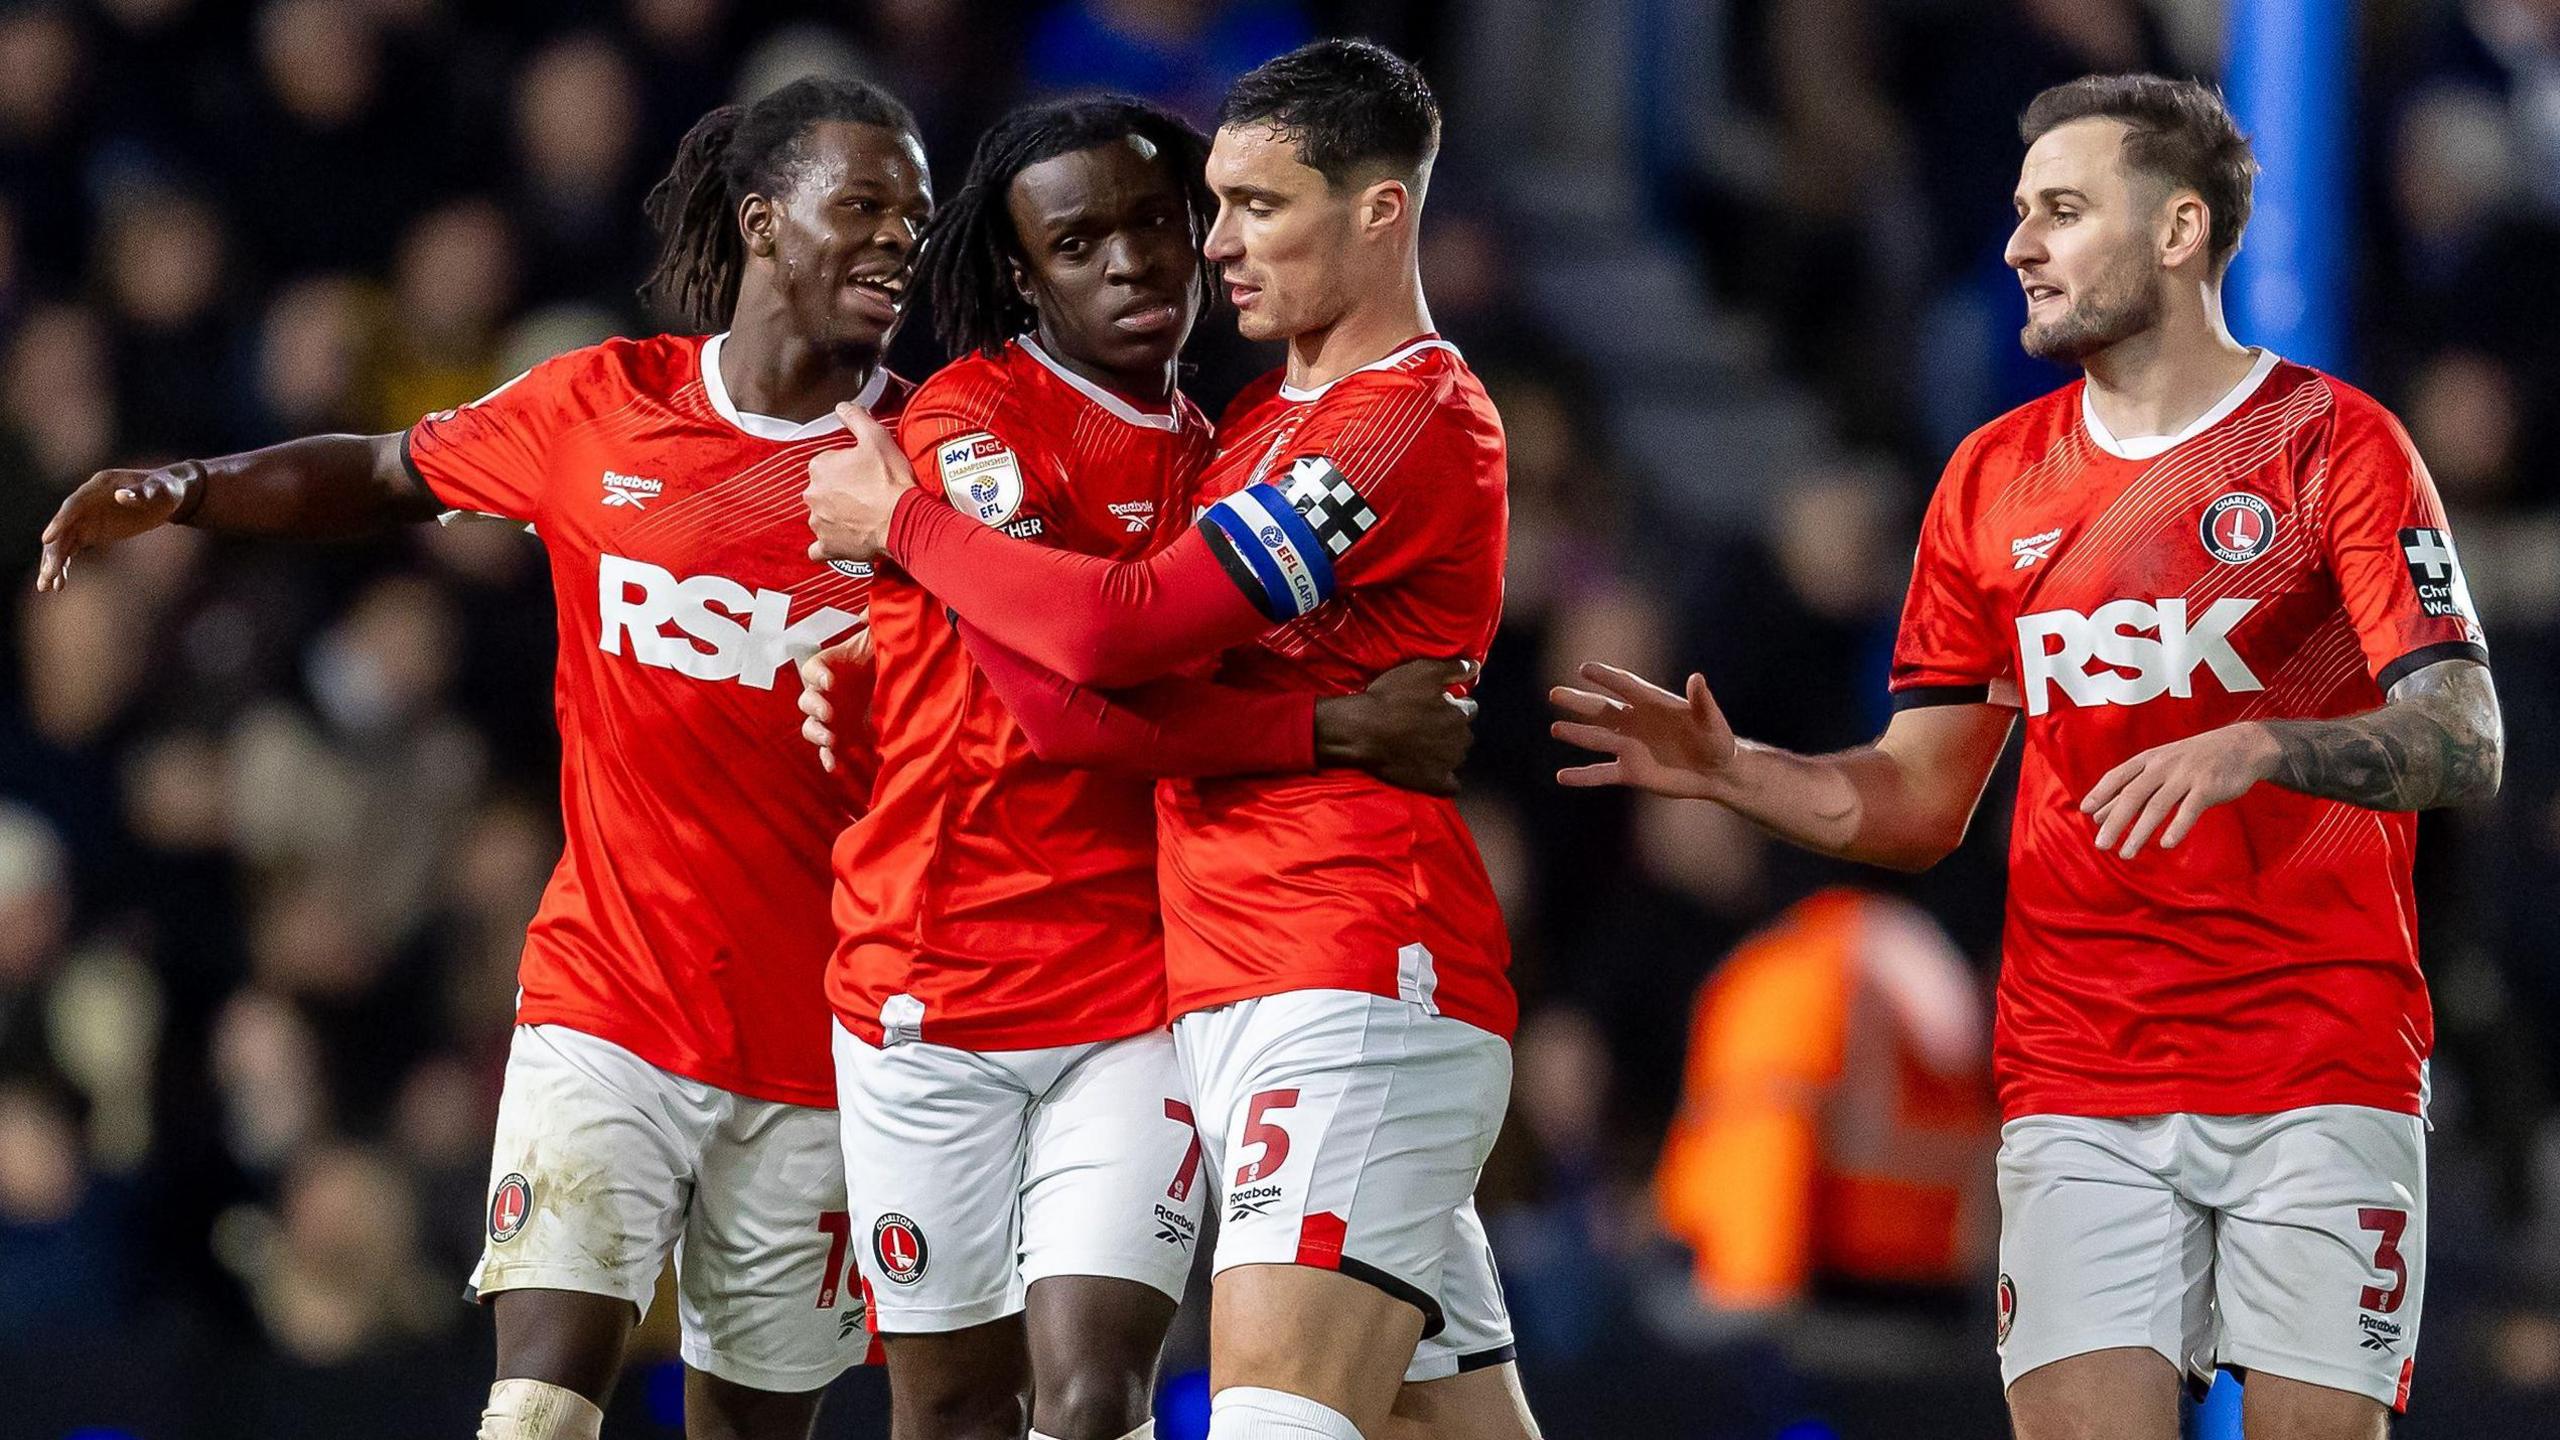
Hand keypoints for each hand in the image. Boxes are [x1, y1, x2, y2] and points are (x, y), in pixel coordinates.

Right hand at [37, 465, 195, 590]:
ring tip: (46, 586)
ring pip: (63, 541)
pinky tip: (58, 585)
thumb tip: (120, 496)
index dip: (60, 522)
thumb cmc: (165, 490)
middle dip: (54, 551)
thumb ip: (141, 493)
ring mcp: (86, 518)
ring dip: (53, 563)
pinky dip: (64, 565)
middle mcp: (85, 502)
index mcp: (98, 486)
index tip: (47, 539)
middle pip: (64, 527)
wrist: (167, 496)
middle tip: (48, 574)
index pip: (73, 505)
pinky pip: (72, 550)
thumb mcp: (159, 490)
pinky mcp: (90, 532)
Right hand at [796, 627, 874, 773]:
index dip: (817, 674)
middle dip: (814, 706)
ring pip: (811, 725)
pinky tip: (832, 764)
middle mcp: (826, 692)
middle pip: (806, 699)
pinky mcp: (841, 736)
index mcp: (832, 666)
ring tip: (831, 739)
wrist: (902, 682)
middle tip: (829, 712)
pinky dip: (827, 757)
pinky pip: (827, 750)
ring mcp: (832, 716)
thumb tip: (868, 613)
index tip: (830, 680)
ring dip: (816, 732)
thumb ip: (875, 623)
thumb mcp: (883, 638)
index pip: (813, 667)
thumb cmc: (887, 657)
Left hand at [804, 401, 916, 562]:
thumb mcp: (877, 437)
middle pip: (823, 489)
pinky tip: (841, 540)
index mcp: (819, 467)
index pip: (827, 463)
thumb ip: (855, 417)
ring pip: (822, 515)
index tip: (864, 471)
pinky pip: (819, 548)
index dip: (848, 466)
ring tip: (863, 516)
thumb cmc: (890, 479)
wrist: (903, 519)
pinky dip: (828, 544)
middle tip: (867, 493)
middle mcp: (812, 494)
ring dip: (836, 515)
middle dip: (840, 490)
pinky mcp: (828, 546)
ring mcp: (818, 522)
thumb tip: (842, 407)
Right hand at [1316, 657, 1478, 794]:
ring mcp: (1448, 763)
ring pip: (1457, 756)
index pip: (1469, 709)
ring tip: (1426, 746)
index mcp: (1458, 714)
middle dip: (1452, 729)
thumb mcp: (1423, 671)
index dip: (1454, 705)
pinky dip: (1445, 778)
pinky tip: (1434, 772)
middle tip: (1428, 725)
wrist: (1364, 730)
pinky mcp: (1434, 782)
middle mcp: (1459, 740)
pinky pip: (1451, 785)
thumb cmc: (1392, 698)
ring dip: (1447, 751)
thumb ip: (1453, 669)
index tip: (1439, 705)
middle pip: (1464, 734)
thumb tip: (1476, 666)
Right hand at [1549, 663, 1735, 798]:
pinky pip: (1601, 773)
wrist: (1717, 773)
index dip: (1607, 678)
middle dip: (1579, 702)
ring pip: (1597, 739)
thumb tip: (1696, 678)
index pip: (1626, 687)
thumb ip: (1702, 702)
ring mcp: (1630, 747)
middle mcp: (1636, 723)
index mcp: (1654, 704)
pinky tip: (1562, 777)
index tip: (1586, 669)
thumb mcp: (1713, 721)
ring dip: (1577, 735)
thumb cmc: (1718, 740)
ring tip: (1555, 729)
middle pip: (1602, 709)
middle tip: (1554, 694)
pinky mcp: (1630, 772)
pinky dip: (1582, 776)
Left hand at [2079, 722, 2278, 857]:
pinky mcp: (2208, 787)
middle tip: (2101, 845)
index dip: (2101, 793)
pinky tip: (2166, 845)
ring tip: (2127, 854)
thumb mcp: (2160, 767)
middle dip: (2114, 821)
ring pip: (2157, 806)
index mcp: (2148, 760)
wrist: (2241, 745)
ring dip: (2140, 832)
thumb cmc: (2193, 760)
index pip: (2118, 776)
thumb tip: (2098, 815)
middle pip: (2133, 795)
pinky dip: (2177, 827)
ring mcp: (2186, 775)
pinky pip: (2189, 810)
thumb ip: (2132, 788)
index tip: (2086, 812)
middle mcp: (2163, 766)